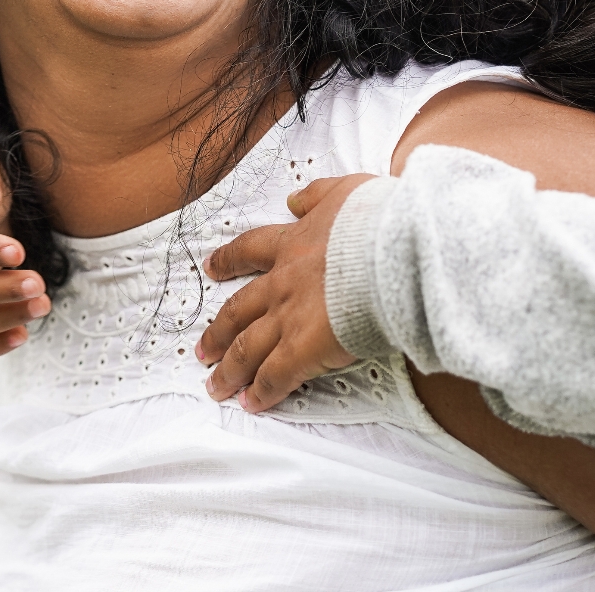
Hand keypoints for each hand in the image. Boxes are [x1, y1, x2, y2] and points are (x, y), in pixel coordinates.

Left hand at [194, 173, 373, 410]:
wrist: (392, 251)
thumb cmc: (378, 221)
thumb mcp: (344, 191)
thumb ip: (316, 196)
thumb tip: (294, 199)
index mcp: (292, 244)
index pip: (250, 251)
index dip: (228, 261)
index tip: (211, 269)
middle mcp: (282, 283)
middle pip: (237, 310)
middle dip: (218, 332)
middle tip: (202, 348)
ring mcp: (289, 317)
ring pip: (247, 348)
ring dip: (229, 369)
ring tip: (216, 386)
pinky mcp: (303, 349)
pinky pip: (274, 376)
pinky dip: (261, 392)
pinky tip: (252, 404)